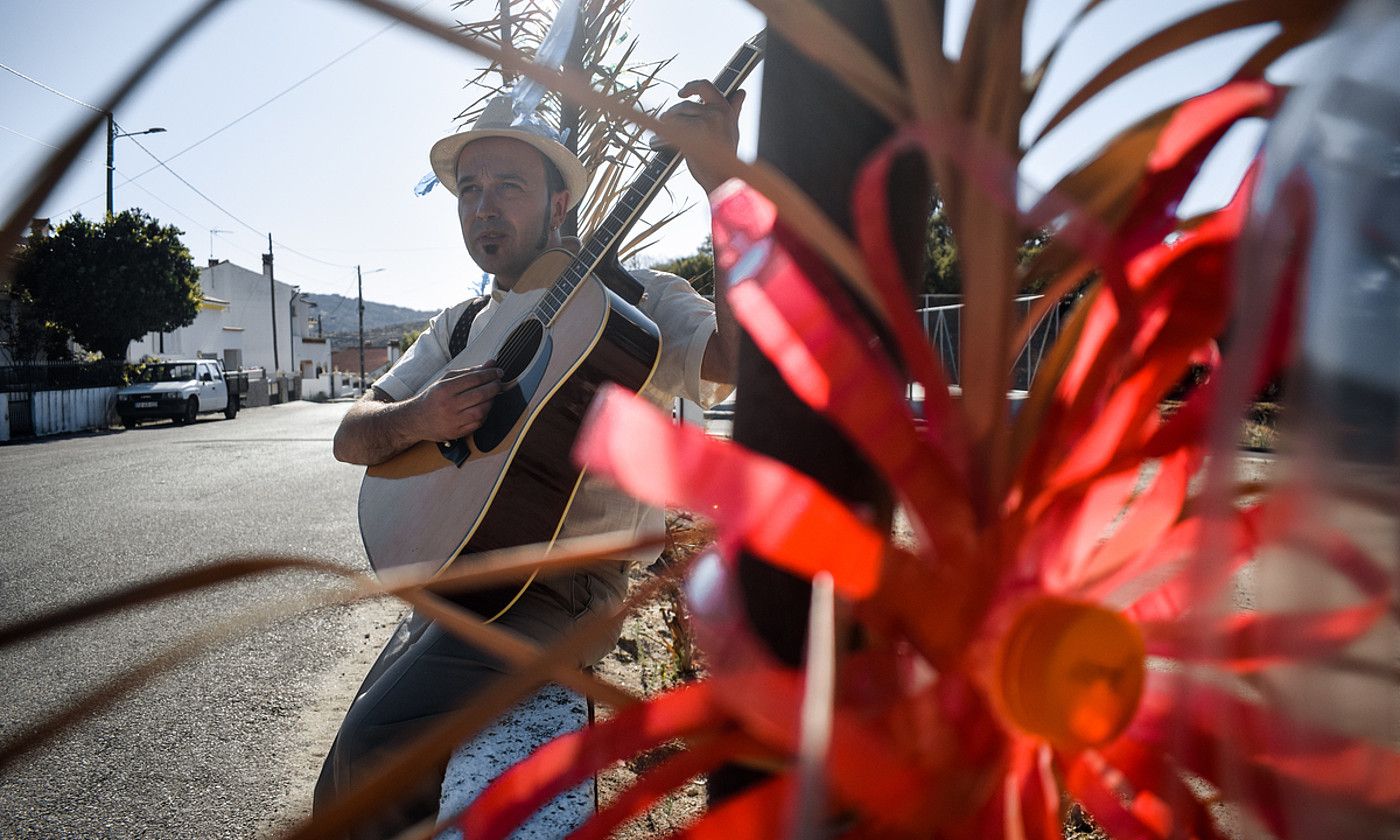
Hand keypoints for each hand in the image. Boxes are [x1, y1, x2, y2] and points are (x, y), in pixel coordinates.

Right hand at [408, 362, 501, 440]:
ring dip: (491, 401)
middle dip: (494, 386)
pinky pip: (479, 423)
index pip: (474, 379)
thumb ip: (469, 372)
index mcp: (445, 389)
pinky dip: (485, 414)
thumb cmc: (433, 398)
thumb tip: (490, 364)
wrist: (417, 420)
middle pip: (480, 394)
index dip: (490, 374)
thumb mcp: (446, 380)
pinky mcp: (457, 432)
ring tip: (491, 395)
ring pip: (482, 410)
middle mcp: (449, 404)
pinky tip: (484, 407)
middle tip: (498, 382)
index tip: (498, 372)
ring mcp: (454, 420)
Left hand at [656, 80, 744, 194]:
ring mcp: (704, 123)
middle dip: (673, 112)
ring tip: (662, 134)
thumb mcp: (733, 129)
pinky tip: (657, 141)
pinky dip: (661, 135)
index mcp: (725, 109)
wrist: (722, 178)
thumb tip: (741, 92)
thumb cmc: (726, 157)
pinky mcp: (692, 134)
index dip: (691, 86)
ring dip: (666, 124)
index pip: (705, 86)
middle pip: (685, 104)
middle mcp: (716, 113)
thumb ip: (734, 110)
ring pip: (676, 115)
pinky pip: (670, 128)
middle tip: (666, 118)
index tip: (681, 93)